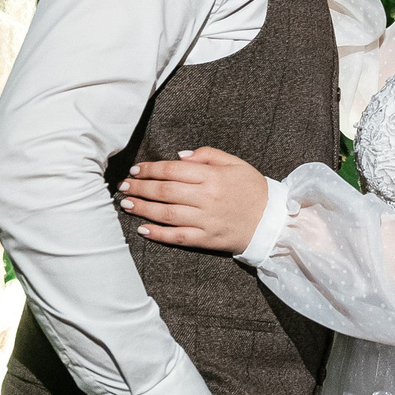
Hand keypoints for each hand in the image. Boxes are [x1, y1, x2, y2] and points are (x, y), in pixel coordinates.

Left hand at [119, 146, 267, 253]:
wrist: (272, 221)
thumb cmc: (252, 189)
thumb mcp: (235, 163)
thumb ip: (207, 155)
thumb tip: (179, 156)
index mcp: (213, 177)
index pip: (173, 170)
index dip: (150, 169)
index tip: (135, 169)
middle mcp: (207, 198)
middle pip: (165, 191)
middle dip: (140, 187)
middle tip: (123, 186)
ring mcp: (205, 221)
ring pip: (166, 214)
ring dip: (143, 208)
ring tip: (126, 203)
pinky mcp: (206, 239)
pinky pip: (177, 237)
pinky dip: (158, 234)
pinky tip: (143, 229)